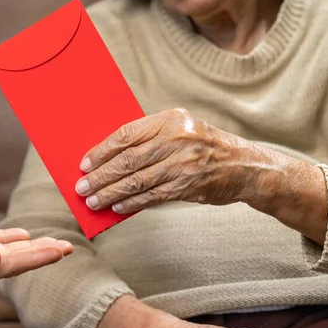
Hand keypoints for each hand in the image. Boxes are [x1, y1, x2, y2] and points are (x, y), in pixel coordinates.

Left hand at [76, 108, 288, 211]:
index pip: (126, 134)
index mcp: (170, 119)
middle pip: (128, 159)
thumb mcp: (181, 130)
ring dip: (111, 193)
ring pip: (137, 180)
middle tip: (82, 187)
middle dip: (101, 176)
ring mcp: (183, 163)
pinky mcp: (189, 186)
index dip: (102, 150)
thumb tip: (110, 160)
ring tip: (93, 201)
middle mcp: (176, 139)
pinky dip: (132, 203)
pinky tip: (117, 207)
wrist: (245, 166)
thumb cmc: (204, 147)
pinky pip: (153, 196)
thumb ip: (150, 139)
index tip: (84, 163)